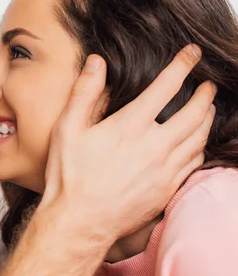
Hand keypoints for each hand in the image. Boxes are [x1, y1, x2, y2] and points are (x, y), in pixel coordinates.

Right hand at [41, 44, 215, 241]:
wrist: (79, 222)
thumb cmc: (70, 177)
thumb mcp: (67, 129)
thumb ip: (84, 93)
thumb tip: (97, 62)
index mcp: (129, 127)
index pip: (167, 87)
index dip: (183, 65)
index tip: (192, 53)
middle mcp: (154, 146)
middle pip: (194, 113)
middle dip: (205, 94)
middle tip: (208, 85)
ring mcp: (164, 170)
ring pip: (199, 138)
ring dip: (207, 119)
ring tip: (207, 109)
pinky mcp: (167, 190)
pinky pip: (194, 162)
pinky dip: (200, 147)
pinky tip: (196, 143)